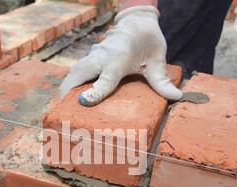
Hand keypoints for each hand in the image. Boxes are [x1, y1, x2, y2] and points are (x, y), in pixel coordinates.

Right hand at [60, 6, 182, 106]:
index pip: (105, 79)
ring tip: (59, 111)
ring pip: (73, 73)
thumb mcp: (158, 60)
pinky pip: (75, 72)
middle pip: (79, 75)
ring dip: (66, 90)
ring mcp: (93, 57)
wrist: (137, 22)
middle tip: (61, 115)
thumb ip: (162, 81)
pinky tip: (67, 100)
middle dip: (68, 93)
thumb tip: (177, 98)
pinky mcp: (89, 58)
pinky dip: (69, 84)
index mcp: (119, 59)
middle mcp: (102, 57)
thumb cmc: (148, 42)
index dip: (95, 92)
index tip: (84, 102)